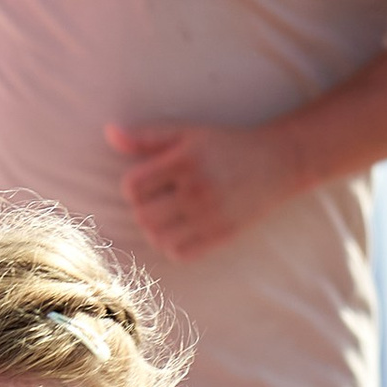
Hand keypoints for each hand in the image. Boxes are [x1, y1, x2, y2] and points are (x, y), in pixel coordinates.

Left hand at [105, 116, 298, 260]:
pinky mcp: (222, 235)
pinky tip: (183, 229)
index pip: (133, 188)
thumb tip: (109, 134)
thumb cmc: (225, 145)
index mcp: (185, 161)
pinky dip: (174, 245)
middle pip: (143, 216)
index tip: (148, 182)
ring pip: (158, 238)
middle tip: (159, 200)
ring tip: (169, 215)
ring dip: (156, 229)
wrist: (277, 162)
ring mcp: (211, 215)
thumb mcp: (187, 133)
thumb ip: (146, 137)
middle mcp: (198, 189)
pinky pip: (180, 253)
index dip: (134, 187)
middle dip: (144, 209)